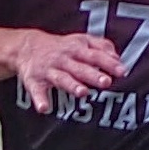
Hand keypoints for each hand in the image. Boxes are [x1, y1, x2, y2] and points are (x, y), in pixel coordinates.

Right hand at [9, 29, 125, 112]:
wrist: (26, 47)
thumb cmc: (62, 47)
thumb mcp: (81, 40)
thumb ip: (101, 46)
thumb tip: (117, 57)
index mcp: (77, 48)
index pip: (95, 55)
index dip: (109, 63)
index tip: (121, 71)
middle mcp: (63, 59)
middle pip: (80, 67)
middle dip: (93, 75)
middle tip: (106, 82)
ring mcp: (48, 70)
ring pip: (62, 78)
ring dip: (72, 85)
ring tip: (83, 93)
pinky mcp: (34, 81)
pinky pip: (37, 91)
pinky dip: (40, 100)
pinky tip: (44, 108)